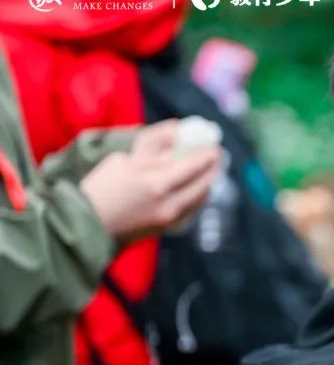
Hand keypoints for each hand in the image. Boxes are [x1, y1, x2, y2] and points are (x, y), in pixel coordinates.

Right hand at [79, 119, 220, 245]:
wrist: (87, 224)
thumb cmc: (101, 188)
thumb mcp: (125, 161)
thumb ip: (155, 152)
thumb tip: (178, 137)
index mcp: (157, 183)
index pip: (194, 166)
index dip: (207, 155)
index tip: (214, 145)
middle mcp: (169, 204)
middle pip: (204, 184)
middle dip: (213, 168)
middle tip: (215, 156)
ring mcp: (170, 219)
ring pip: (200, 199)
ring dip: (207, 183)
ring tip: (207, 169)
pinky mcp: (166, 228)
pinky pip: (191, 209)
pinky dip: (197, 196)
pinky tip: (194, 187)